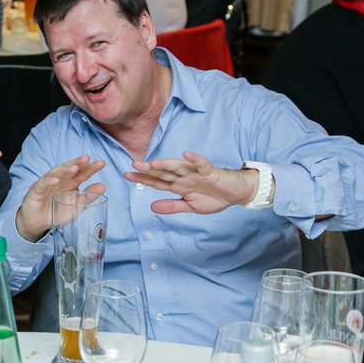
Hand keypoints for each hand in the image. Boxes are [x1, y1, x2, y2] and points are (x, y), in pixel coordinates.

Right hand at [15, 155, 104, 241]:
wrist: (39, 223)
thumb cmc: (58, 212)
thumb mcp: (76, 207)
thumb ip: (88, 197)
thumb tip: (103, 186)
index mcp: (71, 183)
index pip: (82, 173)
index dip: (91, 168)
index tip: (101, 163)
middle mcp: (60, 180)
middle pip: (70, 169)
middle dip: (78, 163)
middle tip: (87, 159)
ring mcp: (48, 183)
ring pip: (56, 173)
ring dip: (65, 170)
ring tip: (74, 168)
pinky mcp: (36, 190)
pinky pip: (42, 184)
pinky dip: (48, 181)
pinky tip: (55, 180)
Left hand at [125, 151, 261, 213]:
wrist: (236, 193)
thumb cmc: (214, 197)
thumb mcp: (190, 206)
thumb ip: (172, 206)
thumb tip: (151, 207)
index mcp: (179, 185)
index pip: (157, 182)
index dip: (143, 179)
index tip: (127, 175)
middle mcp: (184, 177)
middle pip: (164, 173)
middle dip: (149, 169)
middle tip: (134, 164)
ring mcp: (196, 173)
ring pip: (179, 167)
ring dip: (167, 164)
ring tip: (154, 163)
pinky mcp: (210, 172)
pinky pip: (202, 164)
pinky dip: (195, 160)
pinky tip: (186, 154)